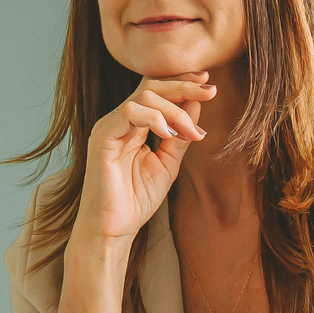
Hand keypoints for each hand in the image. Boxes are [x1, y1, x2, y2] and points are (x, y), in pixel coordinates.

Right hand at [72, 73, 215, 255]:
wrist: (113, 230)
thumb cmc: (136, 200)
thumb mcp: (167, 163)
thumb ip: (180, 135)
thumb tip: (197, 104)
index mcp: (133, 124)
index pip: (155, 90)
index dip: (181, 82)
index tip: (207, 82)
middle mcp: (119, 120)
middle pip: (152, 86)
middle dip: (184, 86)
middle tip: (210, 90)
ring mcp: (109, 127)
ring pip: (144, 96)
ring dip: (175, 110)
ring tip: (191, 132)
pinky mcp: (103, 138)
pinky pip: (129, 112)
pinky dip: (154, 118)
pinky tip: (169, 134)